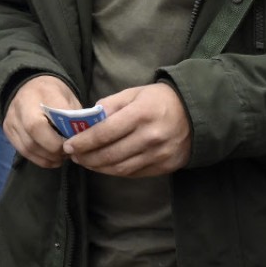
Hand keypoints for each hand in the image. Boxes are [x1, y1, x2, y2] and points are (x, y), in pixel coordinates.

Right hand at [4, 75, 78, 168]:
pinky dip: (40, 159)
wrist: (31, 86)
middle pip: (34, 137)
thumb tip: (83, 140)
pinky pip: (24, 151)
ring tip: (62, 156)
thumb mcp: (70, 99)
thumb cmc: (55, 93)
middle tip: (69, 152)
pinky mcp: (8, 131)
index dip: (59, 139)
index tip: (73, 143)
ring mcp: (11, 120)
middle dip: (55, 150)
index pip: (44, 122)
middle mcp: (20, 107)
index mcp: (39, 94)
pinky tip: (52, 158)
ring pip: (29, 148)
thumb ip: (75, 118)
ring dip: (48, 157)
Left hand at [62, 82, 191, 177]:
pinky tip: (105, 166)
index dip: (83, 142)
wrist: (197, 113)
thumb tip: (86, 120)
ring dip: (98, 168)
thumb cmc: (159, 99)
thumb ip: (109, 105)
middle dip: (87, 158)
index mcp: (141, 114)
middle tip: (73, 156)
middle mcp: (151, 137)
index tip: (68, 145)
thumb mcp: (133, 93)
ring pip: (120, 168)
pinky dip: (116, 171)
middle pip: (110, 155)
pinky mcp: (165, 166)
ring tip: (85, 162)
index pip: (104, 133)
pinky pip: (134, 173)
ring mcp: (159, 155)